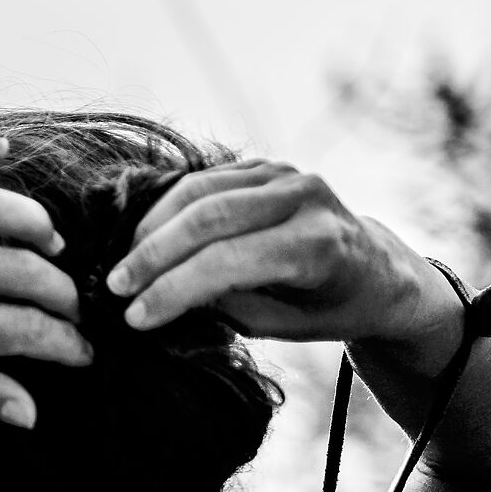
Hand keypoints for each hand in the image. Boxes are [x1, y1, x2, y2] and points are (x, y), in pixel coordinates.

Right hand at [107, 158, 457, 359]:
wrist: (375, 268)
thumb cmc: (328, 307)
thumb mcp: (281, 325)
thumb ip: (224, 306)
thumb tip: (157, 299)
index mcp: (319, 246)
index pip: (228, 262)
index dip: (173, 290)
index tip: (134, 318)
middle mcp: (305, 199)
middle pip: (208, 218)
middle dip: (152, 255)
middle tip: (115, 287)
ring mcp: (285, 174)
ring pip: (198, 192)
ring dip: (151, 229)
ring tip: (125, 264)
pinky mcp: (265, 166)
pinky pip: (202, 181)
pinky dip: (166, 209)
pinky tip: (144, 238)